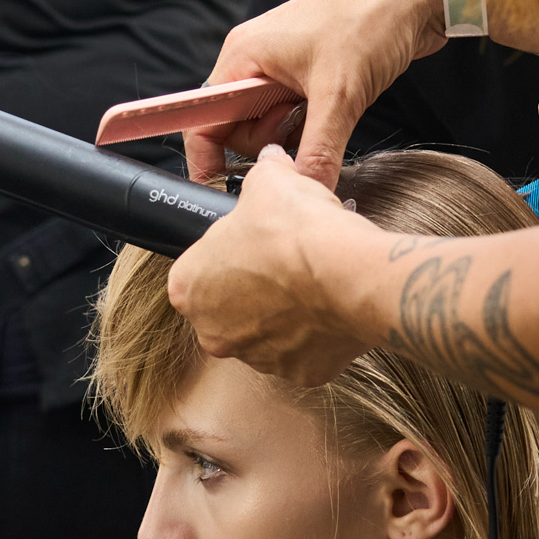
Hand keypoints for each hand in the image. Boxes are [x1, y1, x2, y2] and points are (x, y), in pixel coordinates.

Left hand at [167, 145, 375, 385]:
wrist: (350, 275)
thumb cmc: (297, 232)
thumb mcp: (269, 182)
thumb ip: (261, 174)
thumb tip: (271, 163)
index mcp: (188, 289)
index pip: (199, 270)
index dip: (228, 253)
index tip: (252, 243)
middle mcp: (213, 333)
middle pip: (229, 308)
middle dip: (254, 290)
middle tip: (284, 263)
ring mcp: (256, 359)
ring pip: (266, 333)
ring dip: (284, 314)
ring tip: (313, 283)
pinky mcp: (300, 375)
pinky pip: (304, 352)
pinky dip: (316, 334)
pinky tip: (331, 308)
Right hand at [185, 0, 444, 190]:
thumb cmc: (369, 18)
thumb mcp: (339, 95)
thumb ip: (317, 152)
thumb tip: (307, 192)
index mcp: (243, 56)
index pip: (201, 118)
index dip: (206, 157)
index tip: (221, 189)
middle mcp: (255, 61)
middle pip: (238, 130)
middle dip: (269, 145)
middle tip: (305, 131)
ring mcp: (283, 68)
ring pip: (271, 127)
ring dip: (296, 137)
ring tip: (328, 115)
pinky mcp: (310, 75)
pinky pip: (298, 118)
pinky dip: (314, 128)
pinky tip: (337, 115)